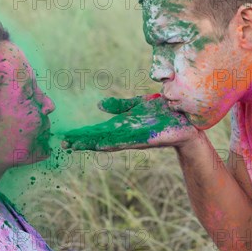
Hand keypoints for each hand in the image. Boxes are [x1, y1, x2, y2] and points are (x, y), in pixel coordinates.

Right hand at [61, 93, 199, 150]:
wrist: (186, 120)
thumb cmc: (162, 113)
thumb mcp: (136, 106)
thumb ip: (119, 106)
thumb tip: (99, 105)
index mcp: (122, 127)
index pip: (98, 132)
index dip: (82, 134)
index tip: (66, 137)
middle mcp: (126, 135)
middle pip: (100, 139)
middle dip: (83, 141)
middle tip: (65, 143)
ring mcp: (136, 137)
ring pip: (110, 143)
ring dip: (93, 144)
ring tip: (77, 145)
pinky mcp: (147, 137)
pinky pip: (128, 140)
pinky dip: (113, 143)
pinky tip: (101, 144)